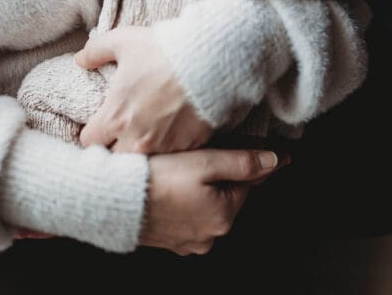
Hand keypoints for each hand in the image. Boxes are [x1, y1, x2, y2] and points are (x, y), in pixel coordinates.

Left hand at [75, 25, 211, 152]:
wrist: (209, 61)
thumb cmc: (163, 51)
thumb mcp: (123, 41)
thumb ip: (96, 51)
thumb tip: (80, 60)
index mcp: (115, 117)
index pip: (88, 141)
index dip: (92, 131)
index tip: (101, 122)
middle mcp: (135, 140)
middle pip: (115, 157)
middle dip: (116, 145)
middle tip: (125, 127)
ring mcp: (163, 147)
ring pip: (143, 159)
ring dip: (142, 148)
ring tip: (150, 128)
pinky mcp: (188, 147)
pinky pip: (172, 155)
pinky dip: (170, 145)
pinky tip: (173, 127)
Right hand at [141, 147, 278, 254]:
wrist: (114, 200)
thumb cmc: (158, 177)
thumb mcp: (205, 161)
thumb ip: (243, 162)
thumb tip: (277, 160)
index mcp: (224, 216)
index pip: (244, 182)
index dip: (230, 160)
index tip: (213, 149)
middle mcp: (211, 236)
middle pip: (224, 195)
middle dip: (212, 176)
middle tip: (188, 158)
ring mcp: (189, 242)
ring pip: (204, 206)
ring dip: (195, 190)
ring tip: (173, 172)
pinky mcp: (170, 242)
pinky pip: (185, 217)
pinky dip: (180, 203)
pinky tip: (165, 189)